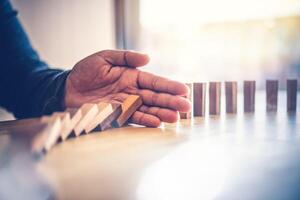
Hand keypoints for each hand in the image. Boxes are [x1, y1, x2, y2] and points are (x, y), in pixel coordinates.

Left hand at [64, 50, 190, 126]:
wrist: (67, 90)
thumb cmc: (85, 72)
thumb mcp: (104, 58)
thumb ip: (125, 57)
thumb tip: (148, 58)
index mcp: (132, 76)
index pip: (154, 81)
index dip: (169, 86)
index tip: (184, 90)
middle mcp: (132, 91)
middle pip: (155, 97)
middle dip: (171, 102)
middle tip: (187, 107)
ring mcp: (125, 104)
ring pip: (148, 109)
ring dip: (162, 113)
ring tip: (176, 117)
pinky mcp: (117, 116)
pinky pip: (133, 119)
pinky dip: (145, 121)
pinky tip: (156, 122)